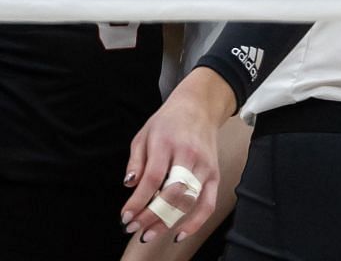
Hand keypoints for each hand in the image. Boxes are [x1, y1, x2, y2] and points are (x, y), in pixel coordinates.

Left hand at [120, 69, 230, 244]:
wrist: (199, 107)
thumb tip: (130, 186)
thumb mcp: (144, 134)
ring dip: (167, 222)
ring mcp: (204, 166)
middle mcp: (188, 155)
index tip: (126, 216)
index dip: (138, 201)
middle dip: (151, 216)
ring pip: (188, 202)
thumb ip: (136, 161)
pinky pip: (208, 204)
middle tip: (134, 229)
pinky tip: (179, 234)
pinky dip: (195, 223)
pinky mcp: (214, 175)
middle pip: (171, 193)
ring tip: (149, 233)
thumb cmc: (168, 122)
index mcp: (166, 142)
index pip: (152, 178)